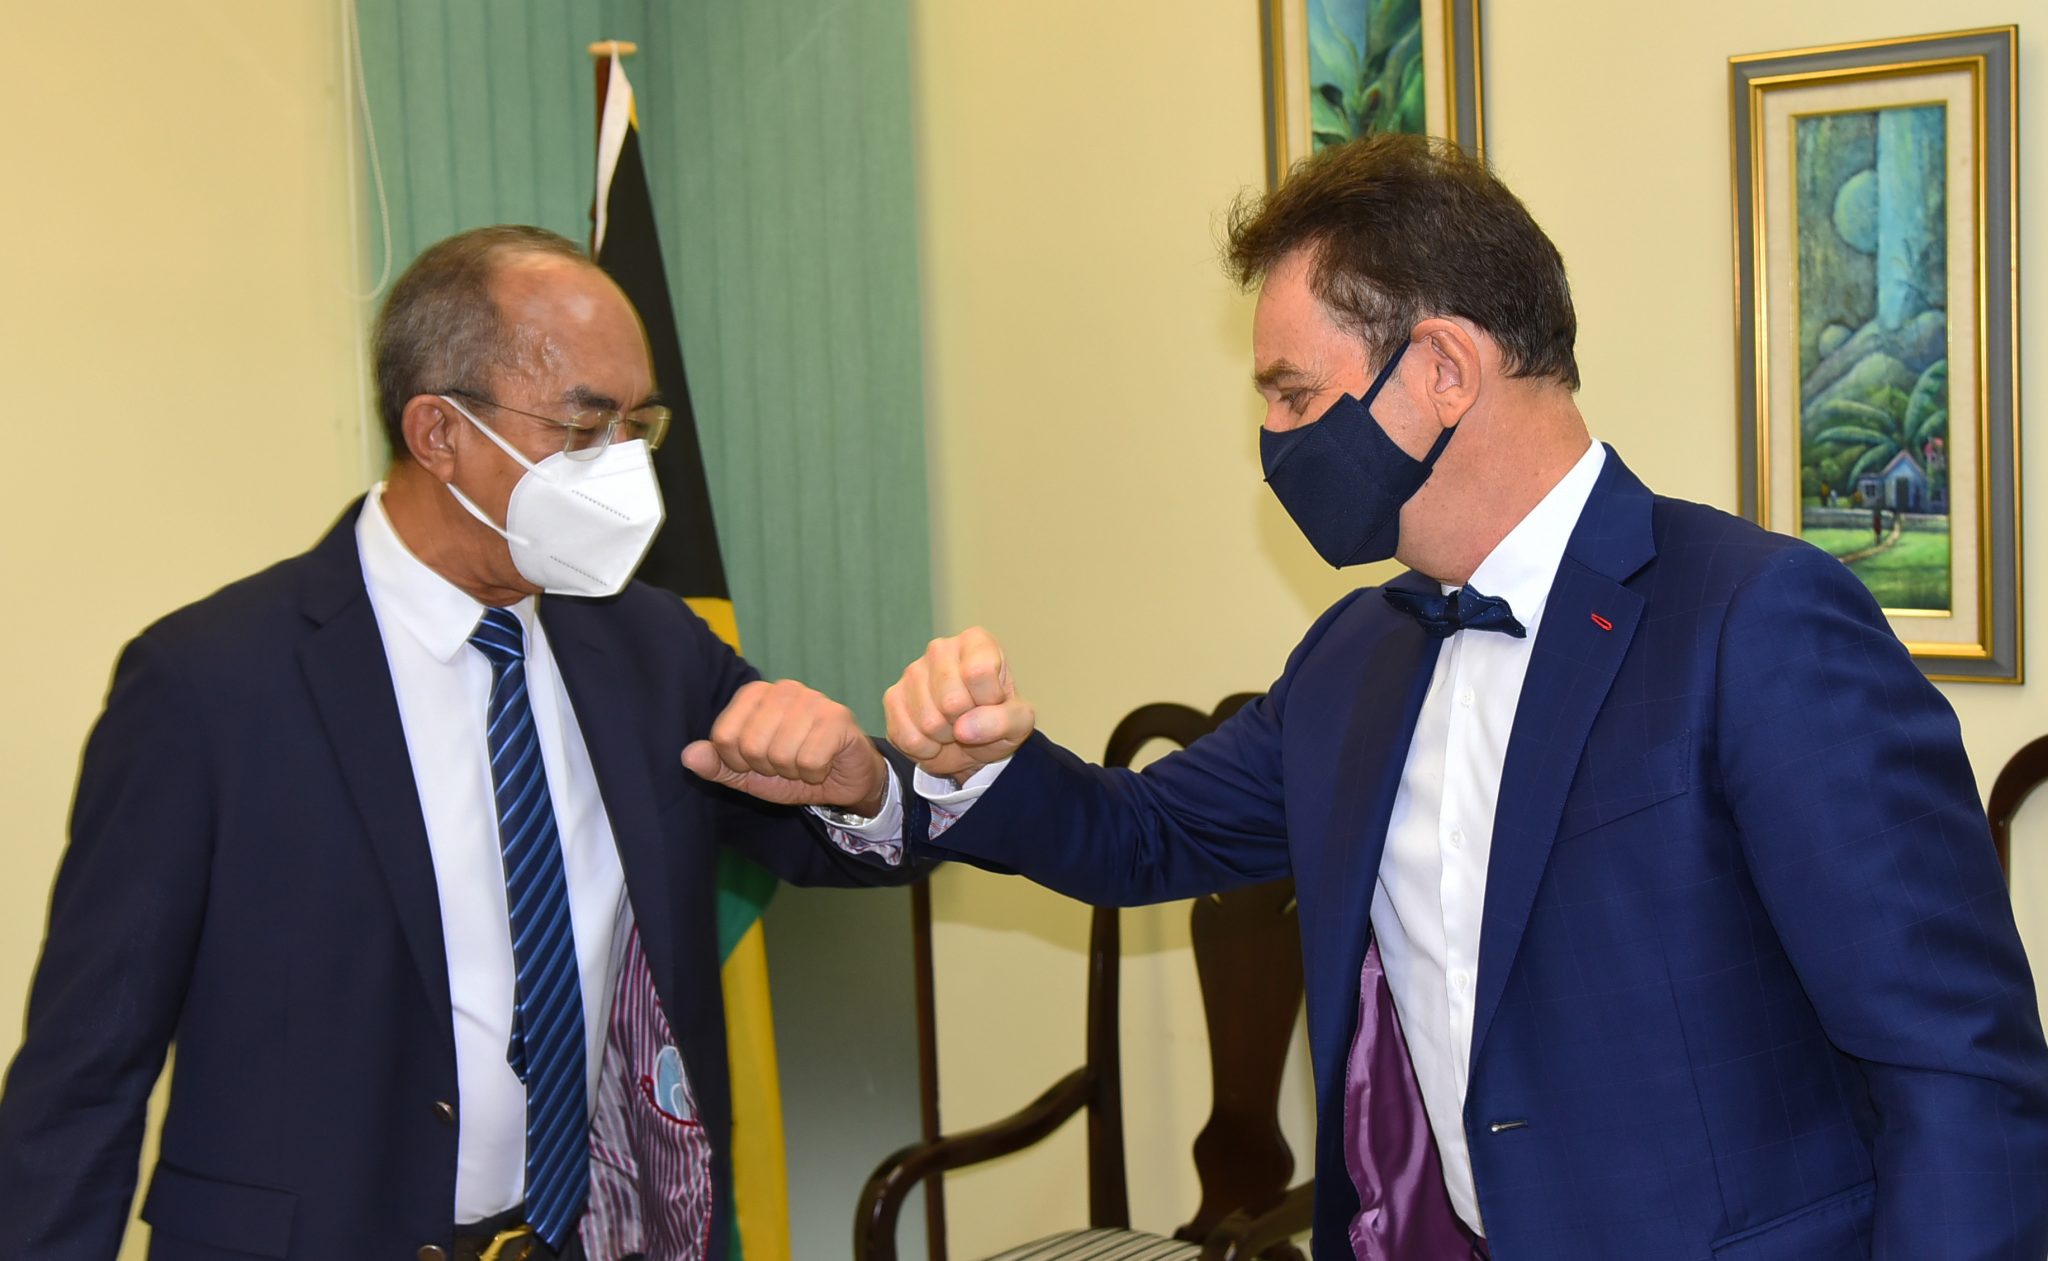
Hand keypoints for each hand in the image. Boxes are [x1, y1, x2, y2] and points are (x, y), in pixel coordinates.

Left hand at [682, 680, 889, 814]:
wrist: (844, 779)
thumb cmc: (794, 771)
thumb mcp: (748, 775)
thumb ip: (717, 765)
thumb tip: (688, 755)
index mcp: (755, 694)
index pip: (723, 736)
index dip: (738, 762)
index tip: (759, 763)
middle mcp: (783, 689)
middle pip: (750, 746)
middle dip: (768, 768)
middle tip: (787, 764)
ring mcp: (813, 699)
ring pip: (780, 754)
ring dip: (793, 772)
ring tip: (805, 762)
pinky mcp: (838, 717)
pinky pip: (808, 761)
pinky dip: (814, 773)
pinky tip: (823, 764)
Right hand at [884, 627, 1035, 780]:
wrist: (969, 742)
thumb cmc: (996, 720)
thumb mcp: (1019, 723)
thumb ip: (1004, 721)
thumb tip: (964, 729)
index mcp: (977, 642)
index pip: (979, 672)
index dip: (988, 700)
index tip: (992, 703)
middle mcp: (940, 649)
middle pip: (952, 701)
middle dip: (965, 723)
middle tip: (970, 719)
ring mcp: (912, 672)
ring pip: (929, 722)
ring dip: (945, 737)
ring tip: (953, 727)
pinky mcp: (892, 697)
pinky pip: (908, 736)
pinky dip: (926, 748)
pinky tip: (933, 736)